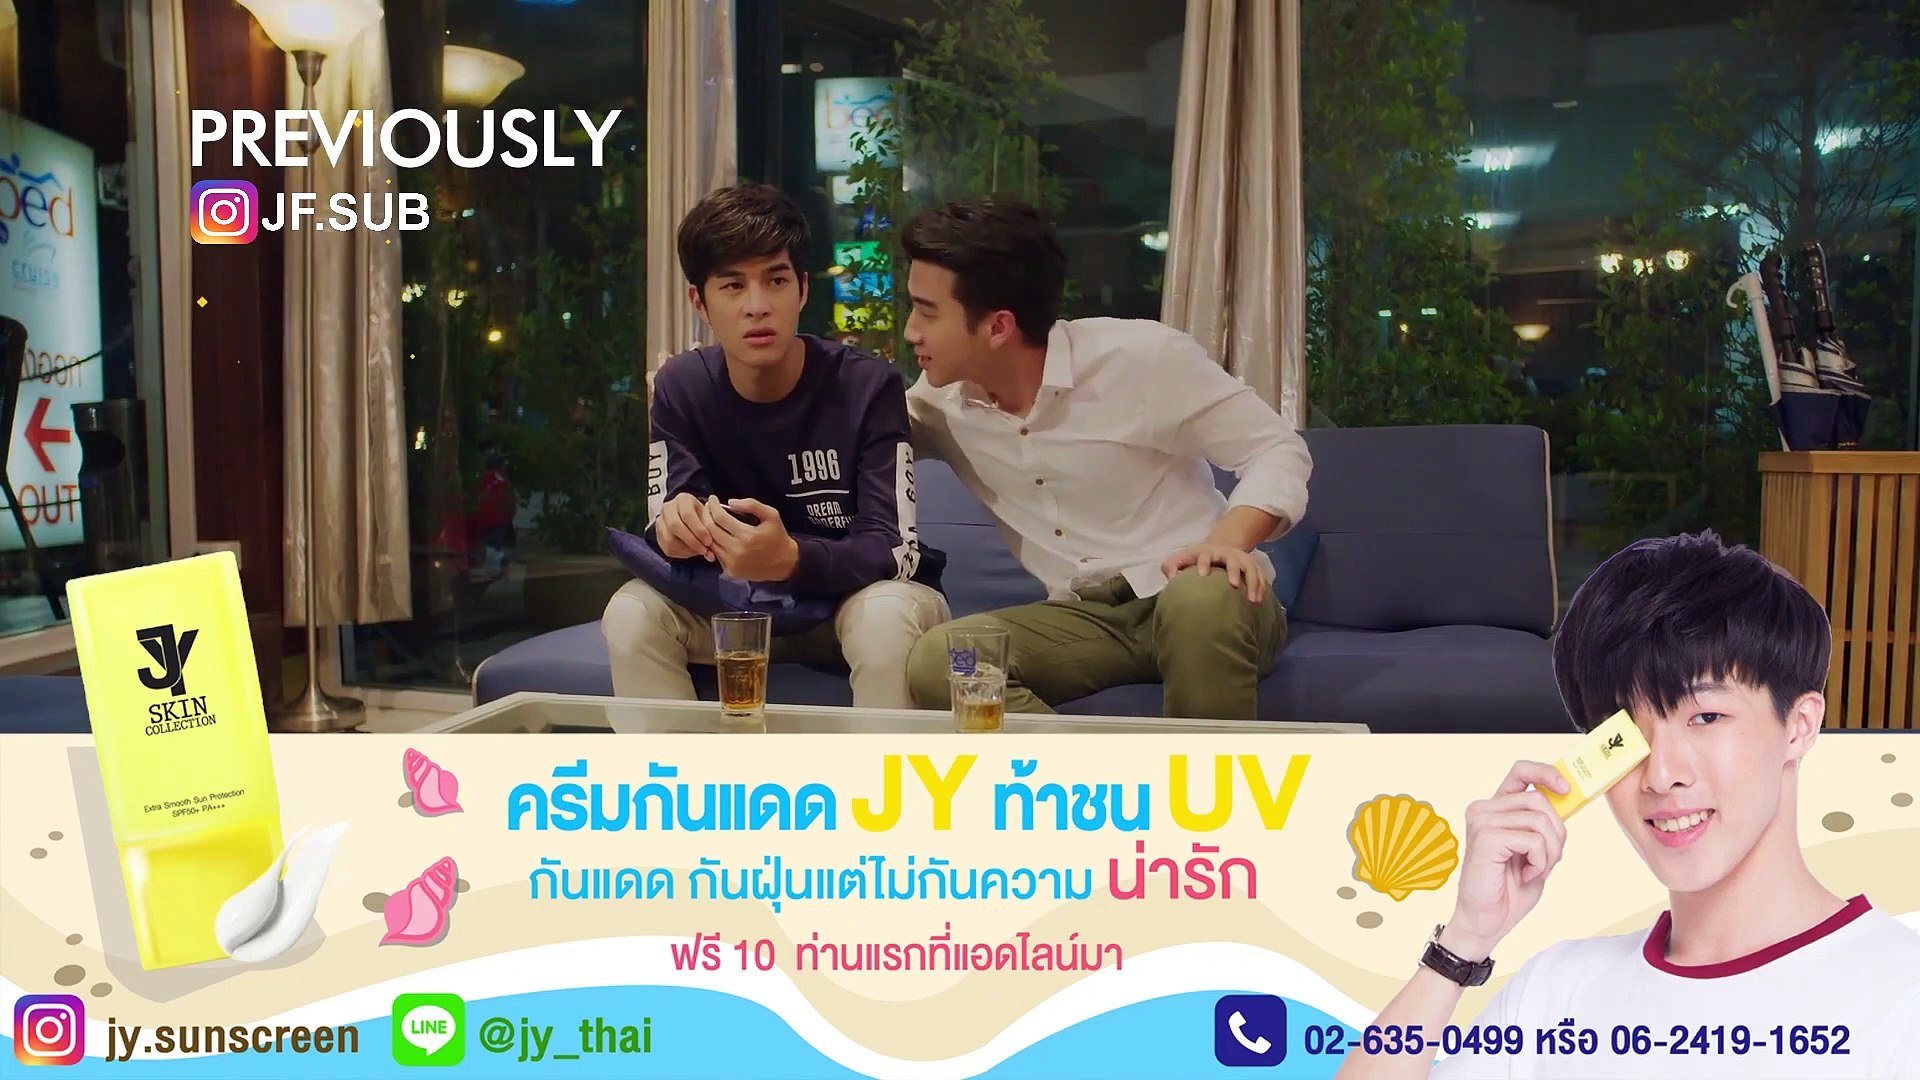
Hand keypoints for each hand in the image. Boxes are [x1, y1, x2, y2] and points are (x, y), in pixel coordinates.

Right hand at [656, 492, 716, 560]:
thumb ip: (711, 530)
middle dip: (691, 541)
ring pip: (669, 538)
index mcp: (683, 499)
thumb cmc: (702, 516)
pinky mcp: (658, 534)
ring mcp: (660, 521)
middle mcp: (668, 508)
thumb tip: (711, 551)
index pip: (687, 515)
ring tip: (699, 552)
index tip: (708, 541)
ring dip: (686, 549)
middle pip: (675, 526)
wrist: (689, 517)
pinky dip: (680, 553)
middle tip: (703, 550)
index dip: (698, 530)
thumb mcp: (709, 517)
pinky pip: (666, 547)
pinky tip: (691, 553)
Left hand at [707, 497, 799, 582]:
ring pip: (710, 542)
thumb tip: (730, 502)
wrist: (785, 563)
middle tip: (708, 507)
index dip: (713, 506)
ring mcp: (732, 563)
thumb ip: (752, 505)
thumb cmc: (778, 537)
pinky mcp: (731, 570)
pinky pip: (716, 553)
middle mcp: (737, 551)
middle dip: (706, 515)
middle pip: (710, 530)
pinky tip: (716, 534)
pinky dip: (713, 543)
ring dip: (706, 529)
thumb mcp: (771, 515)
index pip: (720, 518)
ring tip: (709, 519)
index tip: (712, 499)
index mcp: (747, 536)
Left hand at [1161, 544, 1266, 602]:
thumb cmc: (1197, 558)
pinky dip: (1262, 587)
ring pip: (1251, 568)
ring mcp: (1242, 559)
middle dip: (1234, 571)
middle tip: (1234, 585)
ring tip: (1253, 601)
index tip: (1201, 575)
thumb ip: (1171, 566)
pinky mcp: (1252, 566)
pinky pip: (1261, 576)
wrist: (1220, 547)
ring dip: (1253, 583)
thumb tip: (1170, 578)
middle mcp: (1227, 554)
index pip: (1204, 556)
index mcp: (1208, 552)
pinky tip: (1259, 601)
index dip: (1203, 563)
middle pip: (1232, 561)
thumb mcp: (1183, 558)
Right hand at [1444, 761, 1571, 959]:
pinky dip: (1540, 862)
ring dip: (1550, 851)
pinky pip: (1533, 840)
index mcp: (1495, 808)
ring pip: (1540, 820)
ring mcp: (1482, 822)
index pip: (1521, 772)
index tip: (1567, 789)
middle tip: (1550, 859)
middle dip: (1557, 832)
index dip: (1546, 773)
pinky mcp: (1486, 838)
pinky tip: (1527, 875)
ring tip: (1536, 870)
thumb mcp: (1534, 851)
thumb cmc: (1509, 889)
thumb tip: (1567, 801)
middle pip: (1539, 800)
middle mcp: (1484, 809)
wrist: (1486, 921)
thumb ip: (1543, 825)